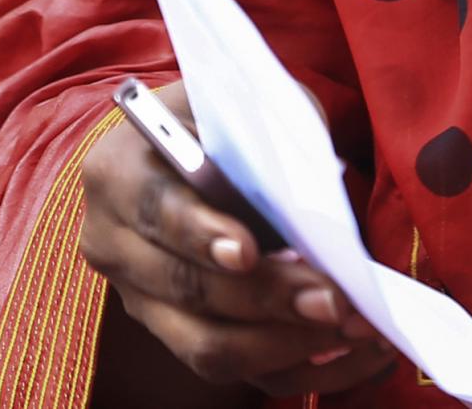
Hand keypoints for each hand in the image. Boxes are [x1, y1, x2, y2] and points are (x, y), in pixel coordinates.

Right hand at [79, 81, 392, 401]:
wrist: (192, 145)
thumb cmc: (228, 117)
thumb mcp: (244, 100)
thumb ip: (272, 137)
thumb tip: (316, 197)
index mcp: (119, 173)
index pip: (157, 210)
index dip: (201, 234)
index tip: (247, 252)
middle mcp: (115, 245)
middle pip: (187, 289)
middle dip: (267, 298)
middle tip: (334, 301)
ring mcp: (140, 300)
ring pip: (206, 346)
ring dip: (286, 344)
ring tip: (356, 328)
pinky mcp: (176, 335)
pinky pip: (237, 370)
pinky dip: (299, 366)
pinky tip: (354, 352)